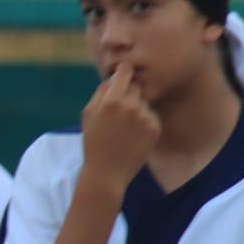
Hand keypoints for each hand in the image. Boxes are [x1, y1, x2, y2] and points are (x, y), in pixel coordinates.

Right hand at [79, 63, 159, 196]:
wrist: (107, 172)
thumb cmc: (94, 142)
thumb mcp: (88, 115)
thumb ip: (100, 93)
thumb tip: (113, 77)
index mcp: (111, 100)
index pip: (126, 71)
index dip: (124, 71)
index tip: (123, 74)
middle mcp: (130, 106)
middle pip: (136, 86)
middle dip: (129, 93)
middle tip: (119, 111)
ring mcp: (145, 117)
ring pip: (144, 102)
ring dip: (137, 108)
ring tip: (125, 128)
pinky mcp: (155, 128)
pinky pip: (151, 116)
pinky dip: (144, 122)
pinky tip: (133, 135)